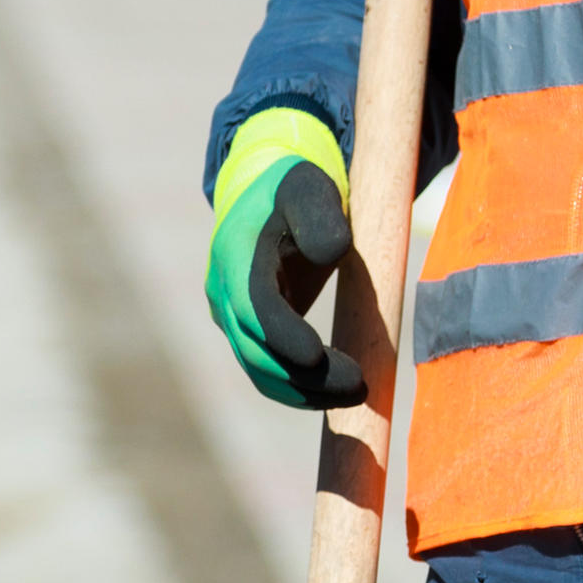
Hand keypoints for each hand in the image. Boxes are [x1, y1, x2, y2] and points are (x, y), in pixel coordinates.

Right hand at [204, 107, 363, 409]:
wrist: (265, 193)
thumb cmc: (295, 188)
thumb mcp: (310, 188)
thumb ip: (320, 215)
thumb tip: (333, 252)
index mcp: (235, 252)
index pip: (252, 304)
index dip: (280, 333)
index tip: (316, 358)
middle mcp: (223, 289)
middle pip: (255, 347)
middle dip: (304, 375)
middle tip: (360, 386)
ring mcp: (229, 313)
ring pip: (258, 367)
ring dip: (304, 390)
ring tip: (357, 394)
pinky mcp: (245, 329)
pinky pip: (264, 369)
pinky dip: (296, 388)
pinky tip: (334, 394)